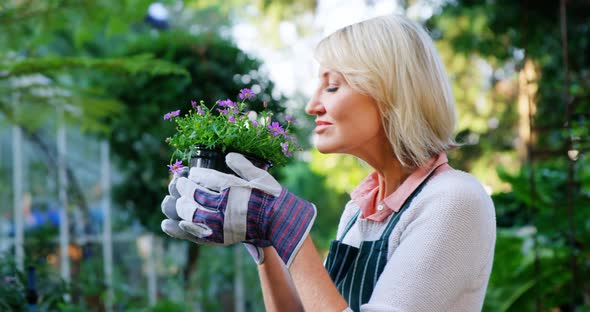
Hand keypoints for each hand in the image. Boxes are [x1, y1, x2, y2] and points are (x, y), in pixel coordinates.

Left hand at [161, 153, 315, 266]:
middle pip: (194, 195)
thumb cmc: (271, 196)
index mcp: (232, 188)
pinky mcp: (220, 238)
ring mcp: (221, 224)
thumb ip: (242, 164)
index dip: (194, 175)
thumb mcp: (259, 175)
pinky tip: (170, 225)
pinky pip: (196, 235)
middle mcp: (224, 206)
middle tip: (177, 184)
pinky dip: (181, 230)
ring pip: (191, 215)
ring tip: (171, 201)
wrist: (281, 222)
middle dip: (182, 189)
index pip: (205, 178)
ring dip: (178, 207)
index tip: (190, 173)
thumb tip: (228, 155)